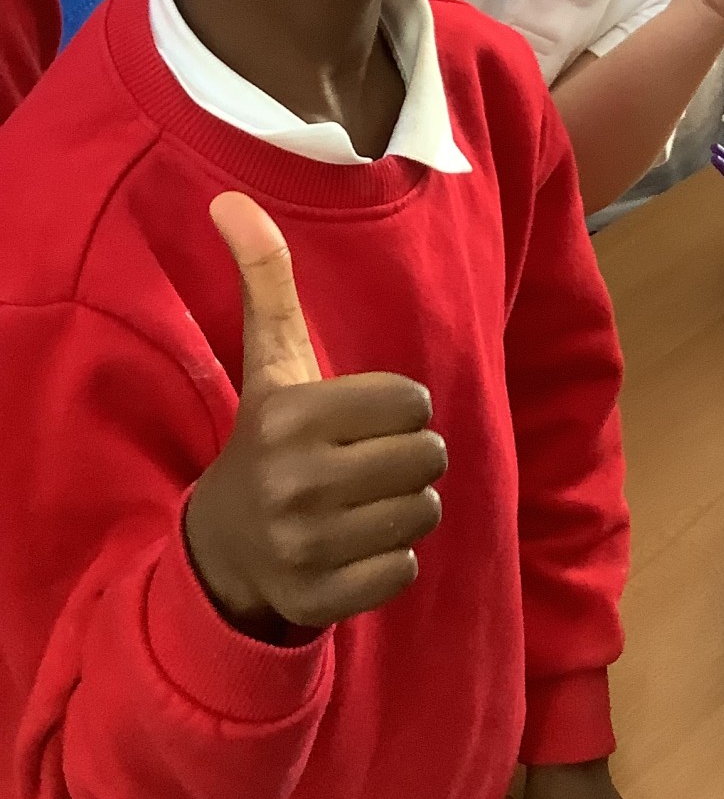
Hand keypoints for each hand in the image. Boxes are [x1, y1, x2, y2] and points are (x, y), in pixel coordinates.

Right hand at [183, 193, 447, 633]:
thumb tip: (230, 198)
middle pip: (428, 457)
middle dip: (408, 458)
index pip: (414, 403)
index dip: (399, 410)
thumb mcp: (269, 363)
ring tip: (361, 504)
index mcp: (288, 417)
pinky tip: (351, 548)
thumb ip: (266, 281)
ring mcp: (307, 547)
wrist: (221, 554)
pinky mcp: (321, 600)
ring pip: (424, 512)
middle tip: (364, 465)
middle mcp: (295, 482)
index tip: (359, 421)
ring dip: (406, 507)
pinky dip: (390, 560)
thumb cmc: (268, 442)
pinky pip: (406, 568)